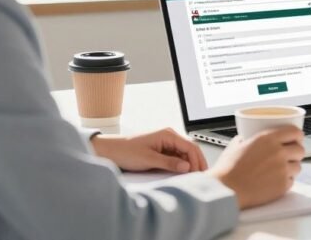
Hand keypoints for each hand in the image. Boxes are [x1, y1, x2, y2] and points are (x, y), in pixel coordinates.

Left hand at [91, 128, 207, 172]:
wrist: (109, 151)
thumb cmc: (125, 151)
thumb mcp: (149, 159)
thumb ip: (169, 163)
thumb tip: (187, 167)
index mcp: (168, 134)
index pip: (190, 146)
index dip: (197, 160)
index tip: (199, 172)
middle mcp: (168, 137)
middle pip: (189, 149)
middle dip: (196, 162)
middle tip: (201, 175)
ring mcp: (165, 143)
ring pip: (183, 154)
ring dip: (189, 164)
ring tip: (192, 176)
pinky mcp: (160, 151)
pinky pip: (175, 157)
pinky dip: (180, 165)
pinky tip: (181, 173)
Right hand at [211, 126, 304, 208]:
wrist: (225, 190)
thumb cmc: (227, 170)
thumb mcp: (236, 146)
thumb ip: (245, 139)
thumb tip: (244, 137)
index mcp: (268, 139)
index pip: (295, 132)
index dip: (298, 136)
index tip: (297, 139)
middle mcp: (278, 152)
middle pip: (300, 150)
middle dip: (296, 152)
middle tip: (290, 156)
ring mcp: (282, 169)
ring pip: (298, 166)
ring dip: (292, 167)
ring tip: (281, 170)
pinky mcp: (282, 185)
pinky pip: (292, 181)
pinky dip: (286, 181)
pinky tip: (276, 181)